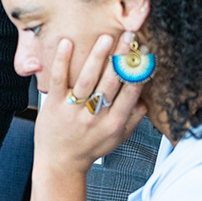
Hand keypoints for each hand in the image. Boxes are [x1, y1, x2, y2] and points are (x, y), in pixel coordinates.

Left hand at [36, 35, 146, 177]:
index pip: (130, 92)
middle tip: (129, 36)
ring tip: (106, 38)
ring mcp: (73, 110)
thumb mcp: (117, 138)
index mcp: (113, 123)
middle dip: (122, 58)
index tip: (145, 52)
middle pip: (111, 82)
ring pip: (88, 79)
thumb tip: (146, 99)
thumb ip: (133, 119)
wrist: (60, 163)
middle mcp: (95, 116)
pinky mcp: (54, 105)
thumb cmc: (89, 149)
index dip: (138, 71)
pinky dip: (62, 61)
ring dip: (98, 57)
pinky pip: (59, 80)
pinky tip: (67, 44)